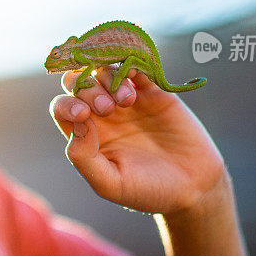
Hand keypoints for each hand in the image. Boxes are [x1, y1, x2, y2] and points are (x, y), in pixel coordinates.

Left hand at [48, 65, 227, 216]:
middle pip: (79, 83)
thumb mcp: (109, 183)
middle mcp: (102, 113)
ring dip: (109, 79)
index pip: (62, 107)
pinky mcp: (153, 92)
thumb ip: (84, 158)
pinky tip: (135, 79)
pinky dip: (131, 65)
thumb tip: (75, 125)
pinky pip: (137, 68)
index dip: (66, 104)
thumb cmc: (147, 191)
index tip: (82, 114)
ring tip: (127, 102)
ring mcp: (127, 100)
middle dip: (88, 89)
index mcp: (87, 133)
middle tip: (107, 109)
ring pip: (104, 71)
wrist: (193, 187)